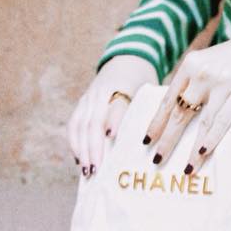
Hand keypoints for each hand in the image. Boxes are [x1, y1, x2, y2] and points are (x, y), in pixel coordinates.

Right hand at [67, 53, 157, 177]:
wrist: (127, 60)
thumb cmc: (143, 82)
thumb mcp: (150, 91)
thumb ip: (151, 110)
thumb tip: (157, 142)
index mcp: (123, 86)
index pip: (117, 104)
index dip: (113, 119)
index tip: (111, 136)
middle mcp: (101, 91)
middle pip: (93, 120)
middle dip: (93, 146)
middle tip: (96, 169)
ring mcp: (89, 97)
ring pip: (80, 124)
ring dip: (81, 149)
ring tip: (86, 170)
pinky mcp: (82, 103)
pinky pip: (74, 124)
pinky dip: (75, 143)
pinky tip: (78, 160)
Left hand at [142, 29, 230, 171]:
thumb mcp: (211, 62)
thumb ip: (194, 80)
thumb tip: (177, 111)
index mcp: (191, 64)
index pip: (169, 98)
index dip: (157, 121)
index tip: (146, 140)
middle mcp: (203, 72)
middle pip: (180, 112)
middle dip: (168, 139)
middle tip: (157, 160)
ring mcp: (223, 81)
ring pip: (202, 121)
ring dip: (192, 148)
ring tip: (186, 168)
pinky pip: (223, 120)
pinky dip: (212, 138)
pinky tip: (203, 153)